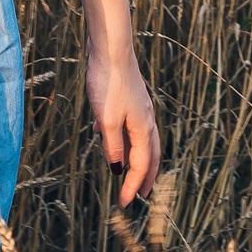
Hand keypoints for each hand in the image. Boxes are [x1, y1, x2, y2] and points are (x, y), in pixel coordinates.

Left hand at [88, 37, 160, 205]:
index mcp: (143, 128)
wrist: (111, 48)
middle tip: (141, 194)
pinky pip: (128, 124)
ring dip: (136, 158)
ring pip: (140, 140)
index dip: (133, 185)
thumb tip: (118, 170)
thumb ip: (113, 146)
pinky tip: (101, 133)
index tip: (125, 203)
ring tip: (128, 170)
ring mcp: (139, 108)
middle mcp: (146, 120)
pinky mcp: (129, 98)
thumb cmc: (109, 83)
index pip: (140, 165)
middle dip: (145, 176)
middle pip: (149, 155)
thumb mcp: (106, 120)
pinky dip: (121, 136)